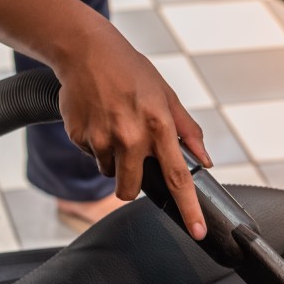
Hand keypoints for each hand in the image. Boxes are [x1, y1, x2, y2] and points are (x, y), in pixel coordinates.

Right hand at [55, 27, 211, 239]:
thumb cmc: (131, 71)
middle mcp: (130, 136)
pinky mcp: (79, 136)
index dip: (189, 208)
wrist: (86, 51)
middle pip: (130, 189)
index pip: (178, 177)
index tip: (198, 231)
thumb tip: (205, 160)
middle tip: (131, 156)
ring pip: (109, 173)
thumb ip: (187, 131)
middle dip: (131, 184)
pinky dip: (95, 144)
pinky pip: (91, 155)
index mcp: (158, 125)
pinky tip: (98, 118)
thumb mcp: (167, 95)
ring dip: (113, 159)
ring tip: (114, 126)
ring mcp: (102, 137)